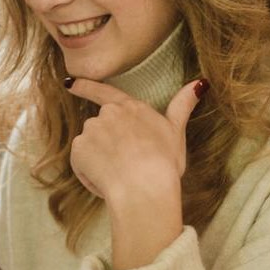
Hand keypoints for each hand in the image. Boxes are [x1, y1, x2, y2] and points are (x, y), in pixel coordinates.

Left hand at [67, 77, 206, 268]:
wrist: (144, 186)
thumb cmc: (163, 163)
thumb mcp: (176, 132)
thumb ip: (182, 106)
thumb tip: (200, 83)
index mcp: (131, 108)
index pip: (104, 92)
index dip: (86, 87)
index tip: (70, 84)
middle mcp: (109, 113)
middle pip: (101, 128)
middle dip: (107, 145)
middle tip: (128, 165)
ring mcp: (92, 129)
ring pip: (90, 147)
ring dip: (99, 160)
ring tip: (120, 174)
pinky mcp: (79, 148)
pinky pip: (81, 163)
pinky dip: (89, 173)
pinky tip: (107, 181)